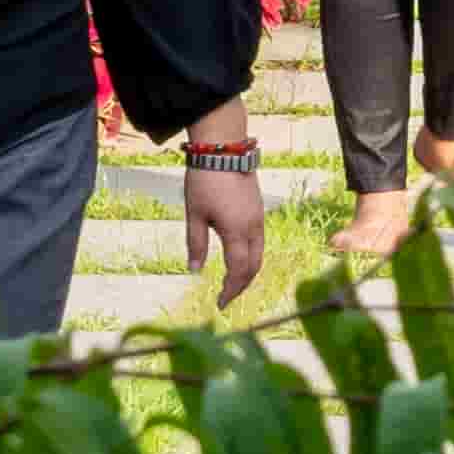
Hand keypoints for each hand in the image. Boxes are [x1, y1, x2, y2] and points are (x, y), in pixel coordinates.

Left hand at [182, 160, 268, 302]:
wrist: (223, 148)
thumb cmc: (204, 181)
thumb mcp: (195, 214)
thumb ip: (196, 244)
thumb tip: (194, 270)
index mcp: (237, 230)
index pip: (238, 271)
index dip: (230, 290)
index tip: (220, 304)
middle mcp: (253, 227)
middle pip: (254, 266)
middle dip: (241, 286)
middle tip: (226, 298)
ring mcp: (259, 218)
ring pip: (260, 254)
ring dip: (248, 272)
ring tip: (232, 283)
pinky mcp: (258, 210)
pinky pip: (259, 241)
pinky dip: (251, 257)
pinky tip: (238, 259)